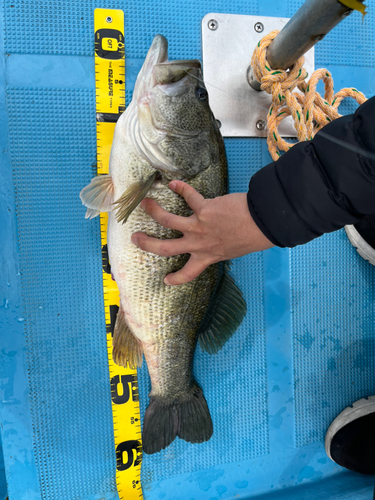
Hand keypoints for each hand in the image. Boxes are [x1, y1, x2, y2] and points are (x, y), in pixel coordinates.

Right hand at [131, 180, 273, 284]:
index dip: (176, 279)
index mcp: (207, 257)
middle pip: (165, 248)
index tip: (166, 280)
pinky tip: (173, 183)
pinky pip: (189, 196)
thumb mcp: (233, 250)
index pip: (188, 273)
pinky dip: (181, 188)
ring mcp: (199, 226)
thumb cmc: (252, 238)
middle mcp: (199, 244)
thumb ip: (219, 248)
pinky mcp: (204, 209)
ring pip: (168, 220)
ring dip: (154, 211)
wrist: (262, 223)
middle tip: (136, 238)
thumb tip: (218, 243)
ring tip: (144, 204)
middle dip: (147, 244)